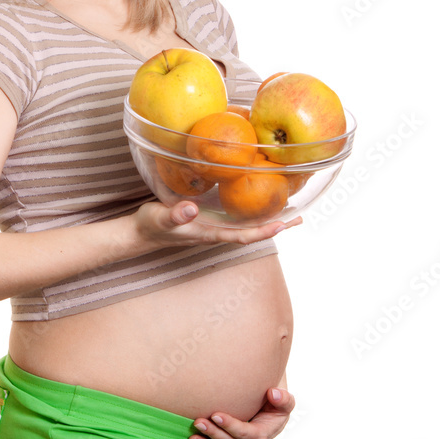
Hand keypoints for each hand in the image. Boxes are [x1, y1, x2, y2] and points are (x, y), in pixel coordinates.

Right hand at [134, 199, 301, 249]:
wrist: (141, 233)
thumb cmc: (151, 226)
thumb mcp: (160, 218)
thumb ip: (176, 214)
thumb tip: (193, 209)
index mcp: (209, 233)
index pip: (242, 235)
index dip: (263, 231)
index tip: (283, 224)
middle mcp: (215, 232)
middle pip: (252, 232)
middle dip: (275, 226)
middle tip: (299, 217)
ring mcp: (213, 228)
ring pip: (246, 225)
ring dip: (267, 220)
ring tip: (288, 211)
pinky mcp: (208, 220)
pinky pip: (236, 218)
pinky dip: (251, 213)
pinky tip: (257, 203)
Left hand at [187, 388, 295, 438]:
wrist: (270, 417)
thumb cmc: (275, 407)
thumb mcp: (284, 402)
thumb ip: (283, 399)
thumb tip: (273, 393)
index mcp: (263, 434)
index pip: (245, 433)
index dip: (231, 426)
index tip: (215, 415)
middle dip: (214, 434)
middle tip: (198, 422)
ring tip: (193, 438)